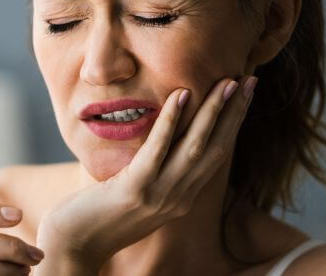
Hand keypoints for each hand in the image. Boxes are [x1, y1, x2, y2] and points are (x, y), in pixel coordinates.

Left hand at [34, 76, 256, 273]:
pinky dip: (171, 121)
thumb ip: (156, 174)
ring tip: (227, 82)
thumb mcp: (138, 195)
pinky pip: (157, 150)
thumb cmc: (99, 217)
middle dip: (234, 114)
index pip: (215, 156)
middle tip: (250, 80)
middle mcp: (178, 199)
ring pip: (194, 147)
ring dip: (213, 113)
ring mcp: (158, 196)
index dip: (233, 125)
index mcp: (181, 199)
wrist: (75, 246)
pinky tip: (181, 95)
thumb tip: (164, 142)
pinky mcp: (134, 189)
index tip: (245, 95)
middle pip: (215, 150)